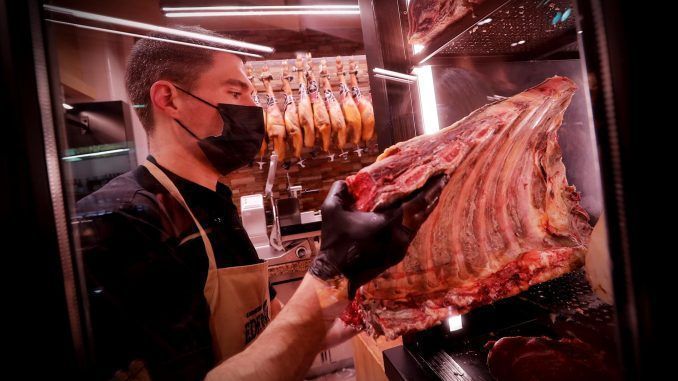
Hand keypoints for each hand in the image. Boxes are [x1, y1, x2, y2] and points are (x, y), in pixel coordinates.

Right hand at [309, 175, 447, 296]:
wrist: (336, 275)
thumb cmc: (334, 241)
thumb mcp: (330, 210)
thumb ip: (339, 190)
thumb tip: (347, 181)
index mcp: (388, 222)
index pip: (418, 202)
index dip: (431, 188)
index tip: (441, 176)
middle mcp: (399, 236)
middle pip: (424, 212)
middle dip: (434, 195)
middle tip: (441, 180)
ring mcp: (400, 248)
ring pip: (419, 224)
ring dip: (426, 208)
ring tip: (432, 194)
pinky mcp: (397, 256)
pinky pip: (411, 234)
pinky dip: (416, 221)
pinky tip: (415, 214)